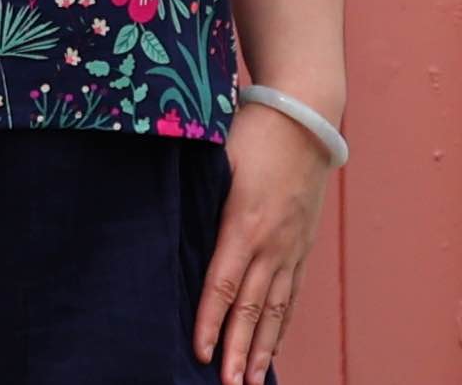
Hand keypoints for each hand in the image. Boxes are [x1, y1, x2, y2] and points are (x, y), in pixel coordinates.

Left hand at [193, 100, 333, 384]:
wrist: (306, 115)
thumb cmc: (253, 130)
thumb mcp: (216, 155)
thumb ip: (196, 191)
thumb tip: (167, 213)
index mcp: (243, 222)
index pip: (222, 283)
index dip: (210, 320)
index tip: (200, 352)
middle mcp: (271, 243)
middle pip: (252, 308)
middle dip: (239, 351)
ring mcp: (291, 246)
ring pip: (276, 309)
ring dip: (263, 347)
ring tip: (253, 380)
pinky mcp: (303, 244)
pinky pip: (292, 293)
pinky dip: (283, 323)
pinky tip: (275, 343)